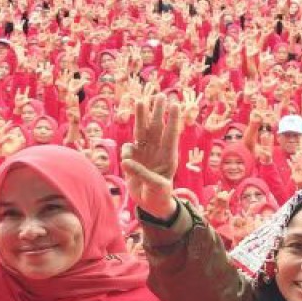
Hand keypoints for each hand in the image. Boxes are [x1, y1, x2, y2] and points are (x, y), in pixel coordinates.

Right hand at [121, 92, 182, 219]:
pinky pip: (128, 148)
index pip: (171, 134)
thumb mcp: (156, 186)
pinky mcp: (133, 158)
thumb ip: (142, 173)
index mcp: (169, 156)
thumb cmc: (159, 195)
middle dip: (157, 112)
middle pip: (156, 128)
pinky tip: (128, 164)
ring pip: (142, 131)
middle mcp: (157, 151)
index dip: (172, 119)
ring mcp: (145, 153)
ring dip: (141, 117)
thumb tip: (127, 160)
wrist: (150, 204)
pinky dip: (127, 151)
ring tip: (140, 101)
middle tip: (160, 95)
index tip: (174, 105)